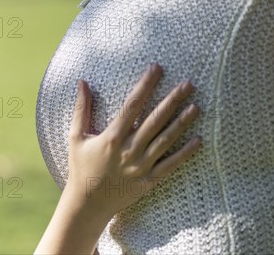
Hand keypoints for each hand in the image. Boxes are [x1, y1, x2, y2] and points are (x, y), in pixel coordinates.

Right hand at [65, 63, 200, 217]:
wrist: (87, 203)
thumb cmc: (80, 167)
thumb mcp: (75, 137)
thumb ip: (81, 109)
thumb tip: (82, 82)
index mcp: (112, 137)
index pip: (132, 105)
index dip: (145, 85)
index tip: (156, 69)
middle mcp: (129, 150)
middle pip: (155, 120)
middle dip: (172, 100)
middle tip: (188, 84)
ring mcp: (141, 166)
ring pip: (166, 140)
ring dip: (182, 123)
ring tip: (197, 106)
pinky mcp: (149, 181)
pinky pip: (170, 165)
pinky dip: (185, 153)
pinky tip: (198, 140)